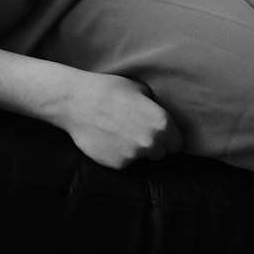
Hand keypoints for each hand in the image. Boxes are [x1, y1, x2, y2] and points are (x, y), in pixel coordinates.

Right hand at [60, 71, 182, 169]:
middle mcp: (152, 142)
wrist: (76, 101)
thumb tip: (157, 113)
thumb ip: (154, 106)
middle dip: (152, 146)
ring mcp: (134, 155)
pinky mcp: (117, 164)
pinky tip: (106, 139)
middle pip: (161, 154)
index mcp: (162, 123)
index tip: (159, 136)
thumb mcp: (138, 89)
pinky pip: (123, 162)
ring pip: (141, 158)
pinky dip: (117, 154)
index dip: (168, 139)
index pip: (177, 144)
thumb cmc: (107, 89)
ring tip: (118, 133)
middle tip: (135, 132)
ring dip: (134, 150)